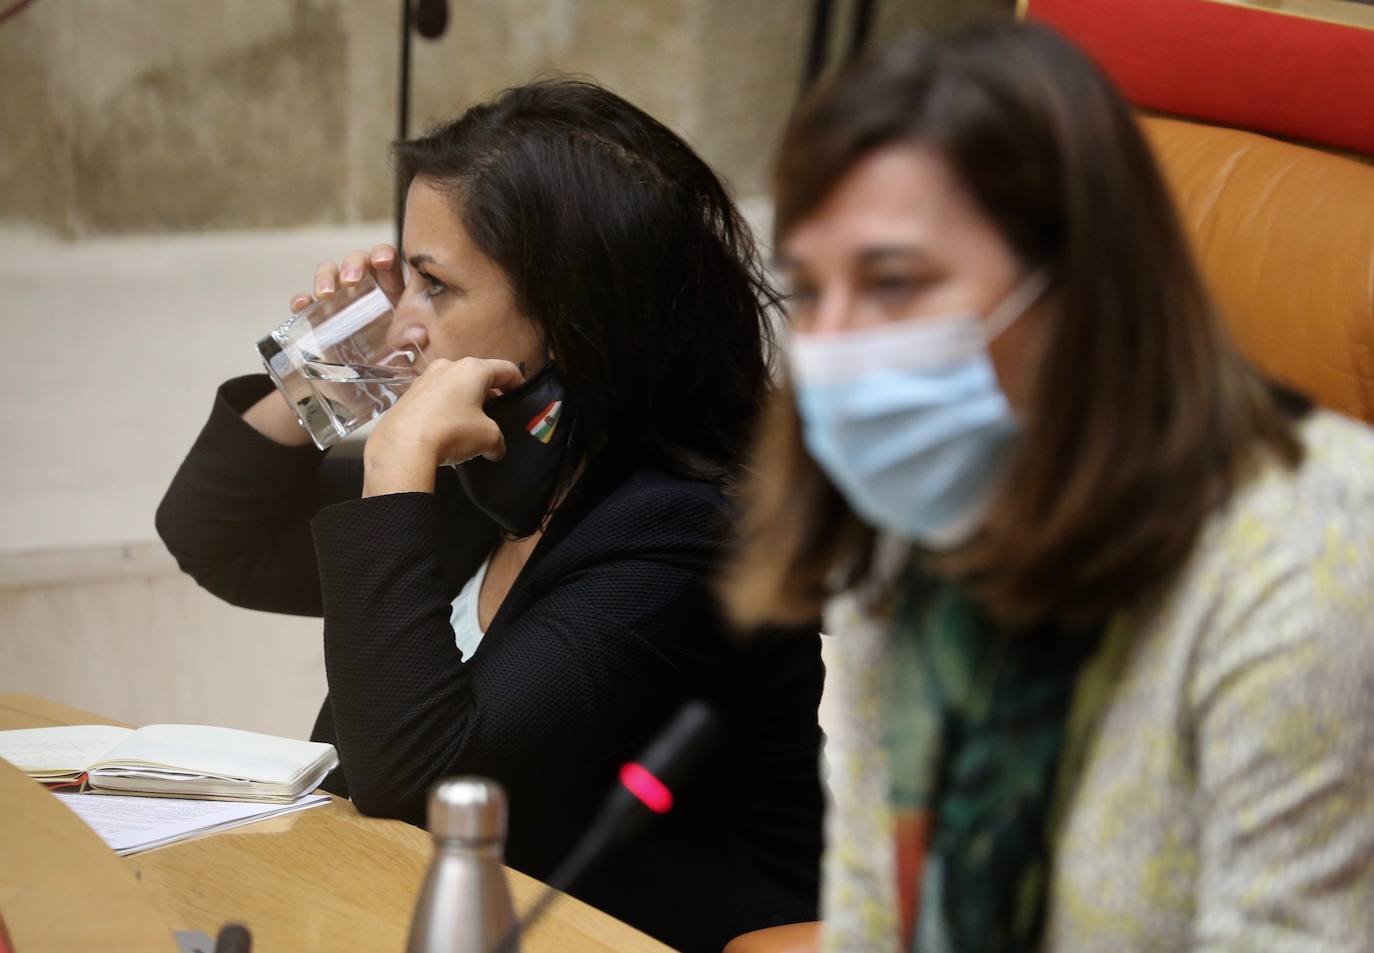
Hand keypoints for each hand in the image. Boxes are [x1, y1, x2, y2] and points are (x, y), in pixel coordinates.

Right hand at [243, 245, 407, 446]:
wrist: (362, 399)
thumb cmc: (394, 374)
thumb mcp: (410, 362)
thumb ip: (418, 350)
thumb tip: (421, 336)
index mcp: (392, 295)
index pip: (388, 262)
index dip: (384, 254)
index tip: (382, 262)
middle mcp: (365, 293)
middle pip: (357, 261)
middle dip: (353, 263)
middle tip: (352, 281)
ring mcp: (339, 303)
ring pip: (329, 273)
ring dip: (326, 276)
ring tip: (326, 295)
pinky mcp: (316, 320)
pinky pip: (304, 302)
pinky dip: (300, 300)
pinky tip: (300, 306)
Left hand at [362, 357, 526, 496]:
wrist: (402, 445)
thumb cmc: (452, 432)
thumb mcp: (488, 438)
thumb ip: (498, 441)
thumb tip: (495, 450)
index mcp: (472, 369)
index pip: (506, 369)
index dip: (519, 383)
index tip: (521, 397)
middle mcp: (448, 366)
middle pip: (478, 376)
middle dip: (489, 394)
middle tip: (496, 415)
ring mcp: (424, 378)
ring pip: (454, 386)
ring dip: (465, 402)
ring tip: (469, 426)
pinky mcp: (408, 395)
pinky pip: (435, 398)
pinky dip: (445, 410)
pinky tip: (445, 431)